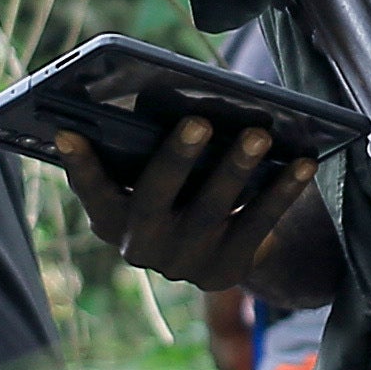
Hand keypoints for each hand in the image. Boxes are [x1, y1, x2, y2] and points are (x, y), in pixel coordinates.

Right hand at [52, 116, 331, 299]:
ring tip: (259, 134)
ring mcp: (183, 265)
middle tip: (198, 121)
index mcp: (112, 220)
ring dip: (236, 168)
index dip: (79, 166)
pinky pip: (257, 225)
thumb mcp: (161, 175)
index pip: (93, 191)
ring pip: (211, 210)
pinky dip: (281, 191)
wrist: (226, 249)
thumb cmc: (183, 190)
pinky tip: (303, 162)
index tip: (67, 131)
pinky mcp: (225, 272)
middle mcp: (141, 247)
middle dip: (176, 158)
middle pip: (155, 199)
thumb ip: (151, 148)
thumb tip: (181, 97)